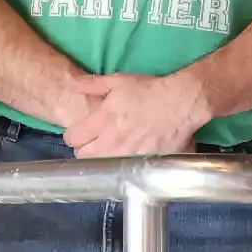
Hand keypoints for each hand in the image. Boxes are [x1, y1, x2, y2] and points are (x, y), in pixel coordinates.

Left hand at [63, 72, 209, 157]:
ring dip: (100, 159)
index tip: (78, 134)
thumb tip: (71, 84)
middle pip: (83, 157)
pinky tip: (126, 158)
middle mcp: (111, 141)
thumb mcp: (118, 81)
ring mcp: (127, 155)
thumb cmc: (148, 91)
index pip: (73, 138)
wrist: (179, 103)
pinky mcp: (142, 163)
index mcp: (102, 121)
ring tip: (108, 151)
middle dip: (83, 150)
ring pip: (101, 166)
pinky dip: (122, 166)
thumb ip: (92, 84)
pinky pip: (124, 170)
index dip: (72, 136)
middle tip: (91, 143)